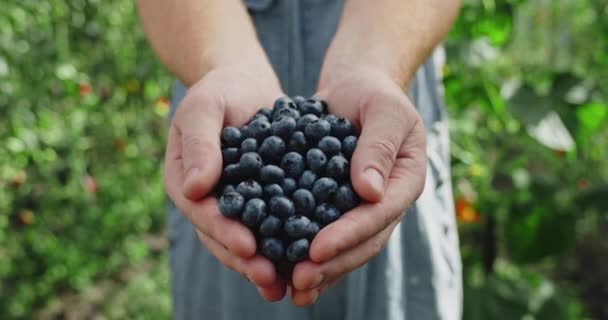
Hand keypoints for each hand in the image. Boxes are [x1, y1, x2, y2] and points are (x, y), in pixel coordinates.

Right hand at [163, 66, 286, 301]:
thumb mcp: (205, 107)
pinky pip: (272, 225)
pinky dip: (285, 243)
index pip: (201, 213)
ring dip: (266, 263)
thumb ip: (200, 144)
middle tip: (269, 278)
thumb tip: (192, 190)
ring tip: (288, 285)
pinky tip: (307, 258)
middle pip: (223, 236)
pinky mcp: (261, 200)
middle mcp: (206, 200)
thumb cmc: (220, 89)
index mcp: (184, 182)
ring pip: (247, 239)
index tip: (247, 246)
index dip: (223, 231)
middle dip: (246, 260)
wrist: (245, 84)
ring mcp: (233, 203)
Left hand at [289, 66, 426, 305]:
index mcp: (403, 182)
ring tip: (292, 288)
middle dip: (332, 263)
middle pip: (363, 242)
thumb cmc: (373, 94)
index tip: (317, 249)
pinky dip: (307, 253)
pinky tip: (284, 271)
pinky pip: (324, 232)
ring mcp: (361, 208)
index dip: (349, 235)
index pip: (378, 215)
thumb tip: (368, 193)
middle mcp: (384, 202)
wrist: (355, 89)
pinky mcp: (337, 206)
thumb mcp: (383, 109)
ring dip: (321, 270)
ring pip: (345, 247)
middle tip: (300, 280)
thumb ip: (378, 147)